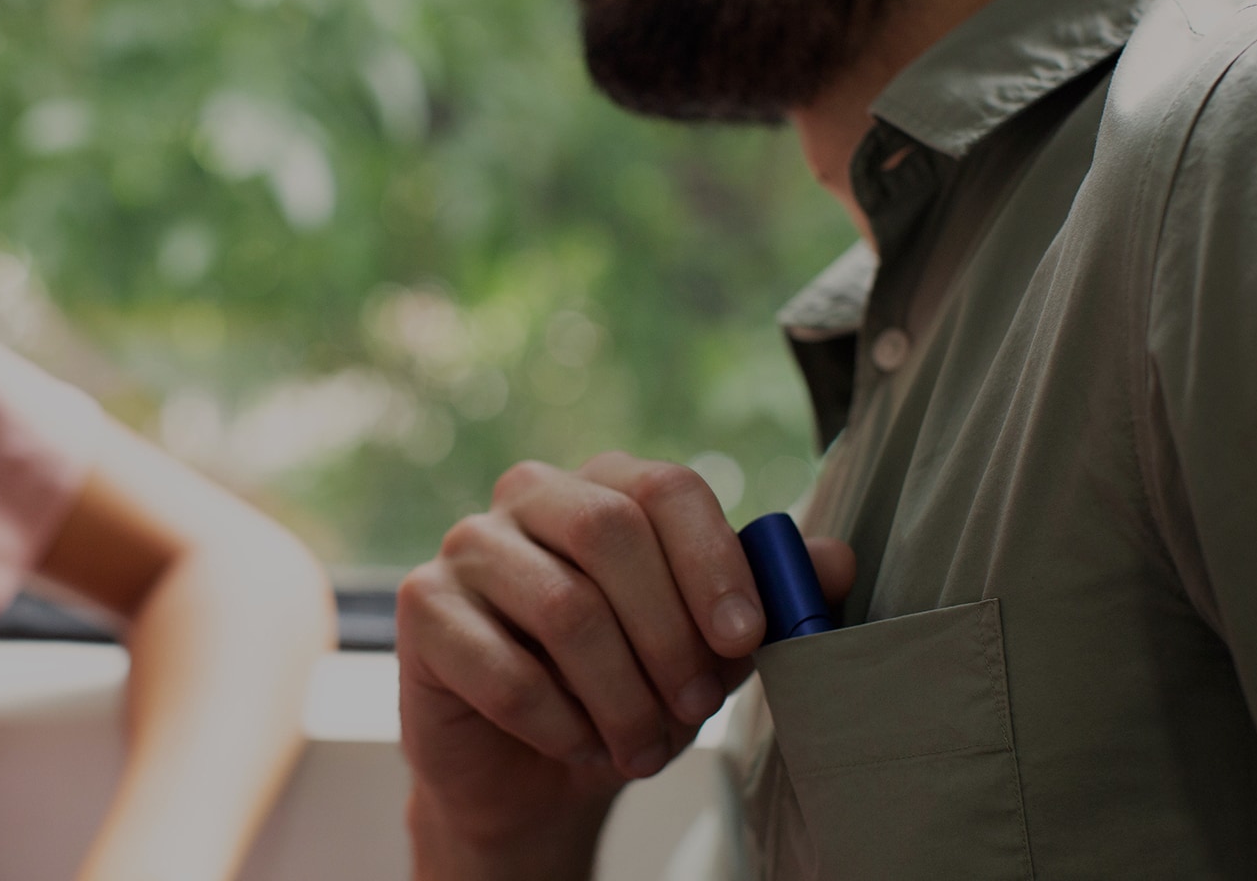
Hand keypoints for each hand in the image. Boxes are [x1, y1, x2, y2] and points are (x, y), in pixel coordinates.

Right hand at [396, 452, 854, 878]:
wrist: (532, 771)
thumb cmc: (623, 689)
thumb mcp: (707, 650)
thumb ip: (765, 600)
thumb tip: (834, 559)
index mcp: (606, 485)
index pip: (666, 486)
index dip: (712, 560)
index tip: (742, 638)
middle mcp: (532, 495)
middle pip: (611, 531)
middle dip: (668, 633)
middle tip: (693, 707)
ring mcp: (469, 545)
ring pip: (566, 607)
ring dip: (620, 695)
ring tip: (641, 746)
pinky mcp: (422, 607)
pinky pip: (505, 667)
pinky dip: (558, 724)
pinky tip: (575, 744)